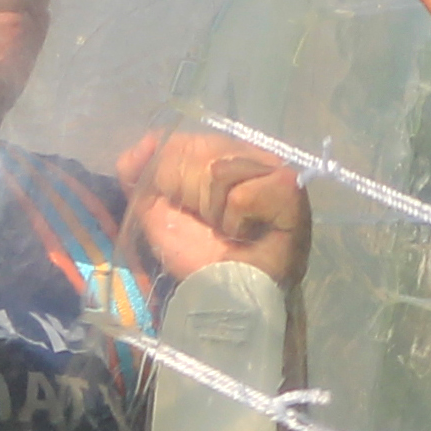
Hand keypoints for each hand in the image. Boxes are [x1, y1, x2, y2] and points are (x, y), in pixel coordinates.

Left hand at [118, 130, 310, 289]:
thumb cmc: (196, 255)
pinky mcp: (290, 190)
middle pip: (206, 152)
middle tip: (212, 225)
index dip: (180, 175)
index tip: (187, 207)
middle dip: (196, 196)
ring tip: (232, 232)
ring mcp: (277, 170)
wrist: (225, 292)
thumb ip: (140, 173)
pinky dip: (237, 221)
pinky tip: (248, 235)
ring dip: (217, 212)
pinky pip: (244, 194)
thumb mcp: (155, 210)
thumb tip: (147, 138)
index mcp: (227, 157)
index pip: (192, 141)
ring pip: (222, 170)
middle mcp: (255, 157)